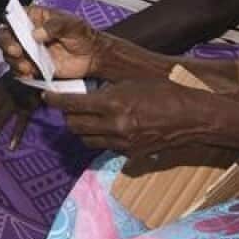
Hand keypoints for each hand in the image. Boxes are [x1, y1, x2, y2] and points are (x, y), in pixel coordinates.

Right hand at [0, 6, 105, 81]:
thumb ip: (54, 26)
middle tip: (17, 52)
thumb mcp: (71, 25)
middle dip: (6, 44)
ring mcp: (28, 50)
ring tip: (28, 68)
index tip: (12, 33)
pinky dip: (20, 73)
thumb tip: (36, 34)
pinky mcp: (32, 66)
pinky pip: (19, 70)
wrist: (92, 56)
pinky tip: (29, 75)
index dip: (7, 23)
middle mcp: (26, 33)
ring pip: (9, 54)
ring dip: (14, 61)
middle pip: (4, 36)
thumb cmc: (81, 34)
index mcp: (33, 17)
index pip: (12, 17)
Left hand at [44, 79, 216, 155]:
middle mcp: (114, 125)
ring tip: (85, 119)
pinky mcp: (131, 155)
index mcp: (112, 102)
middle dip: (66, 117)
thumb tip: (84, 94)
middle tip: (66, 109)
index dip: (55, 100)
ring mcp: (122, 143)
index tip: (47, 95)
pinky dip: (101, 139)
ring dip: (81, 130)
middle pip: (74, 126)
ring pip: (87, 140)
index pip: (72, 104)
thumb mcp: (130, 83)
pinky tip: (107, 129)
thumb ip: (105, 91)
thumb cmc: (163, 91)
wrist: (191, 116)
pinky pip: (106, 148)